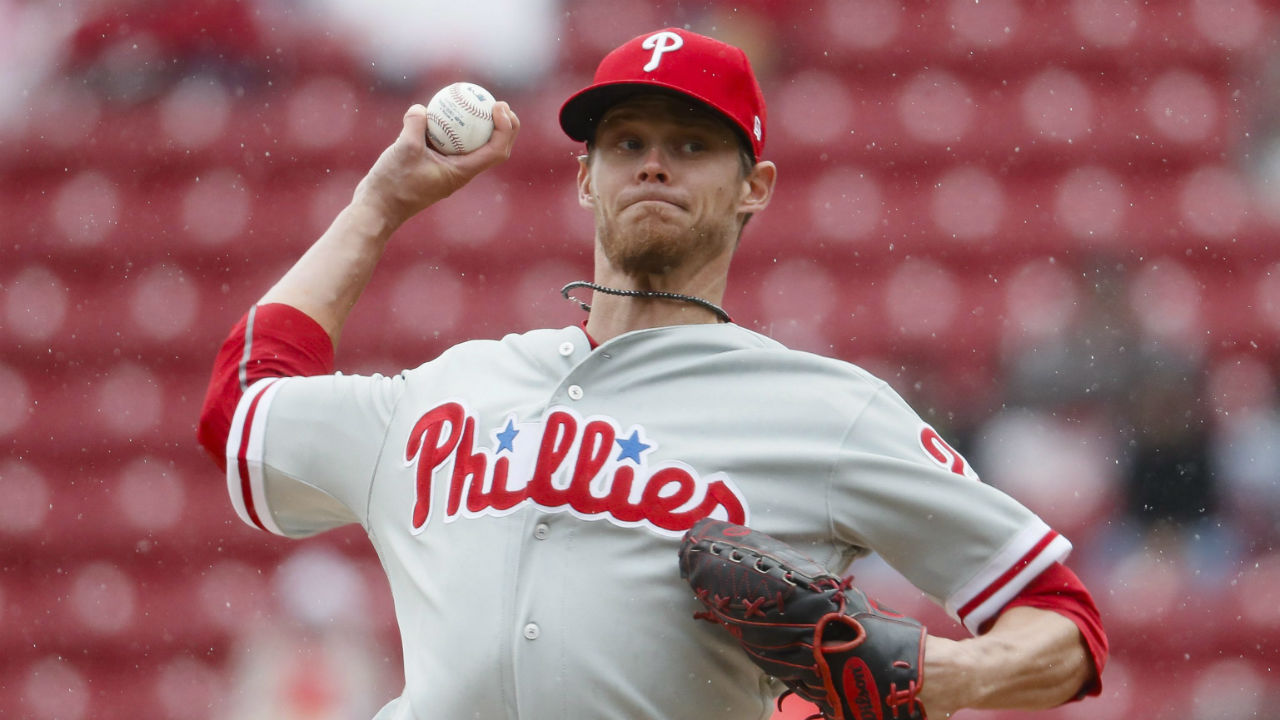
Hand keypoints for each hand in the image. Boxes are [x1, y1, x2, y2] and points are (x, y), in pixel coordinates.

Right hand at [352, 101, 519, 228]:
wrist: (378, 208)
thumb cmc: (392, 184)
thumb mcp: (403, 150)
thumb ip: (415, 126)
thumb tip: (422, 108)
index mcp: (462, 172)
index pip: (496, 151)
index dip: (505, 128)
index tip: (498, 106)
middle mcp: (460, 172)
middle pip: (494, 149)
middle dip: (505, 127)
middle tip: (499, 103)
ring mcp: (448, 169)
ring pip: (474, 146)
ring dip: (483, 127)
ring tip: (480, 102)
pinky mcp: (435, 165)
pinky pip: (451, 143)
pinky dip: (453, 128)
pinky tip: (444, 109)